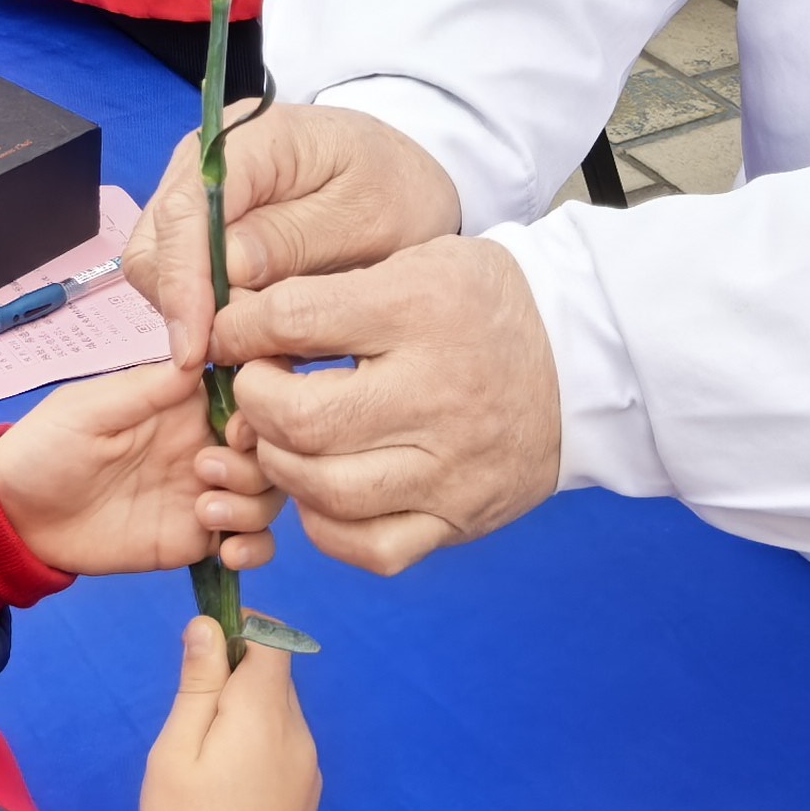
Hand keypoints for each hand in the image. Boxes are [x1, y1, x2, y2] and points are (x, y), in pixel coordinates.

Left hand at [0, 361, 281, 577]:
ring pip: (270, 495)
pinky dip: (256, 549)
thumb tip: (201, 352)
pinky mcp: (199, 538)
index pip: (247, 395)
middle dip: (257, 463)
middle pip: (270, 448)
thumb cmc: (46, 449)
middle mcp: (204, 443)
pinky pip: (252, 542)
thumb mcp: (88, 411)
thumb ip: (146, 389)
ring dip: (253, 505)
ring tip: (205, 511)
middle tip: (205, 472)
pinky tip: (226, 552)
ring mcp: (207, 492)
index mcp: (183, 401)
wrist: (20, 519)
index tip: (237, 429)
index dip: (258, 410)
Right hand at [126, 102, 463, 368]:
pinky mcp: (200, 226)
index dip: (184, 281)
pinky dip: (202, 312)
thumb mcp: (367, 219)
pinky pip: (178, 276)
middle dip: (184, 306)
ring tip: (249, 351)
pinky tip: (245, 336)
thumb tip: (228, 270)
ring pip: (158, 266)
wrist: (403, 181)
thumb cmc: (395, 192)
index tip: (196, 348)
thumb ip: (298, 239)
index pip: (188, 208)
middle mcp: (205, 160)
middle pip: (157, 241)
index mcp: (251, 139)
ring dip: (191, 315)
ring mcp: (197, 192)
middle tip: (235, 360)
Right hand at [141, 618, 319, 810]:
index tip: (206, 650)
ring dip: (251, 711)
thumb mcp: (176, 749)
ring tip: (211, 753)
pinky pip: (287, 744)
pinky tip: (233, 779)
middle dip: (239, 675)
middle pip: (276, 675)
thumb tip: (208, 626)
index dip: (242, 629)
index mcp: (264, 712)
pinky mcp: (309, 792)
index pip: (273, 639)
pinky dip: (263, 741)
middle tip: (196, 711)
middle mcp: (298, 731)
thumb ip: (197, 683)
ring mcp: (309, 765)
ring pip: (282, 711)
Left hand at [213, 232, 562, 575]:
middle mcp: (436, 394)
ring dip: (282, 467)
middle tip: (254, 391)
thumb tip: (236, 322)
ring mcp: (451, 467)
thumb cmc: (477, 302)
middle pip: (304, 420)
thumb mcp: (411, 262)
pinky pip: (371, 548)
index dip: (240, 331)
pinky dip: (326, 526)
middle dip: (255, 406)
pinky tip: (320, 491)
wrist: (579, 358)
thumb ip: (328, 290)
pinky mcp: (460, 518)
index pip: (295, 322)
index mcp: (418, 309)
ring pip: (328, 491)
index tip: (230, 334)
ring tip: (281, 440)